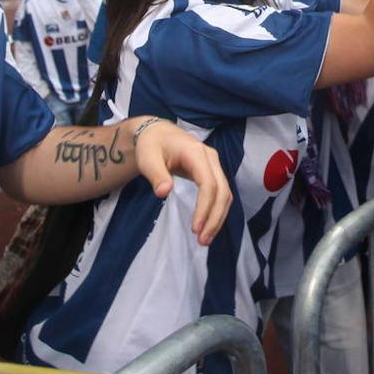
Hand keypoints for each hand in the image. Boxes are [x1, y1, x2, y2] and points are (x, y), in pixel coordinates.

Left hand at [131, 119, 230, 244]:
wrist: (158, 134)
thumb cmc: (151, 146)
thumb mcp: (147, 158)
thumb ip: (156, 175)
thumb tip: (164, 192)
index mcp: (196, 153)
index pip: (209, 184)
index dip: (205, 207)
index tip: (196, 228)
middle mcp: (211, 158)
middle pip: (222, 191)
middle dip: (215, 217)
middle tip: (202, 240)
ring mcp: (214, 165)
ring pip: (225, 194)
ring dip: (218, 217)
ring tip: (205, 239)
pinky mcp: (212, 172)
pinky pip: (221, 193)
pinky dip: (217, 211)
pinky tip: (208, 226)